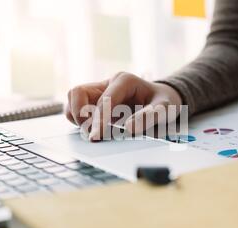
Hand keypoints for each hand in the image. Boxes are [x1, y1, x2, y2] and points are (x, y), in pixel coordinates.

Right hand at [66, 72, 182, 140]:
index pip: (104, 100)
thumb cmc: (163, 103)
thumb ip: (149, 118)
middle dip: (80, 115)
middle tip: (93, 135)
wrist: (162, 100)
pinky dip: (77, 119)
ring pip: (73, 98)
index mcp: (124, 80)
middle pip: (78, 93)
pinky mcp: (94, 101)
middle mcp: (108, 83)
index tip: (96, 137)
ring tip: (93, 132)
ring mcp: (99, 91)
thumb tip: (129, 129)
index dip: (98, 120)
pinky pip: (75, 108)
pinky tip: (92, 129)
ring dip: (76, 117)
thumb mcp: (164, 109)